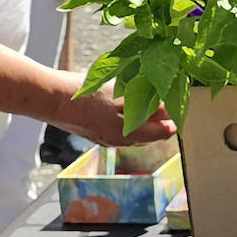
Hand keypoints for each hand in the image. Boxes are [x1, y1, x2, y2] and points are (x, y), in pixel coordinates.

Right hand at [53, 73, 176, 145]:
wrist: (56, 100)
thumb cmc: (90, 96)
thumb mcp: (122, 95)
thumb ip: (146, 103)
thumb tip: (166, 109)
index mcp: (130, 134)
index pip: (162, 133)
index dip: (173, 121)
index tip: (180, 108)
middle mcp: (120, 141)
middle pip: (150, 135)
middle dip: (160, 121)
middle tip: (167, 103)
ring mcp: (106, 139)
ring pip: (134, 133)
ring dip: (144, 121)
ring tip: (150, 103)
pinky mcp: (96, 134)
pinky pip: (120, 131)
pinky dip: (129, 121)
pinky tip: (126, 107)